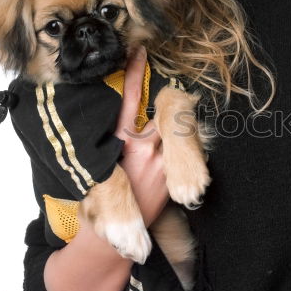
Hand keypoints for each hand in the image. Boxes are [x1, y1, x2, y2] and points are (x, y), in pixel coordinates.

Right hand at [115, 47, 169, 226]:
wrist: (113, 237)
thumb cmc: (103, 199)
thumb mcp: (103, 162)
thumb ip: (119, 141)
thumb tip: (136, 123)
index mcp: (119, 141)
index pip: (129, 100)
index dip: (135, 75)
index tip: (141, 52)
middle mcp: (141, 147)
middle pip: (165, 111)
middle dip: (171, 101)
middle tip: (177, 89)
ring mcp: (160, 161)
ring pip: (178, 131)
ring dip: (180, 128)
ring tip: (182, 123)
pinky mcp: (172, 176)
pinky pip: (183, 153)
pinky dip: (185, 150)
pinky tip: (186, 153)